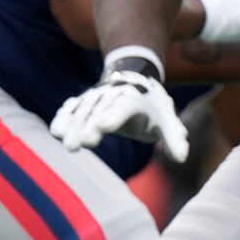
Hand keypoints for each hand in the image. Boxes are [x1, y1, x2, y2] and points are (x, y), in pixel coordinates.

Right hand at [50, 68, 189, 162]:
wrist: (138, 81)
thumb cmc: (154, 107)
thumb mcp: (168, 120)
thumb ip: (174, 138)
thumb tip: (182, 158)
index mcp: (137, 98)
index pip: (123, 107)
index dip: (113, 116)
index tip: (102, 127)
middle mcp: (114, 94)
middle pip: (99, 110)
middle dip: (88, 126)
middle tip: (78, 146)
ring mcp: (98, 95)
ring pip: (83, 109)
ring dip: (73, 125)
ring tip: (64, 143)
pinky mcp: (87, 100)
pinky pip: (73, 106)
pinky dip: (65, 116)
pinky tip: (57, 131)